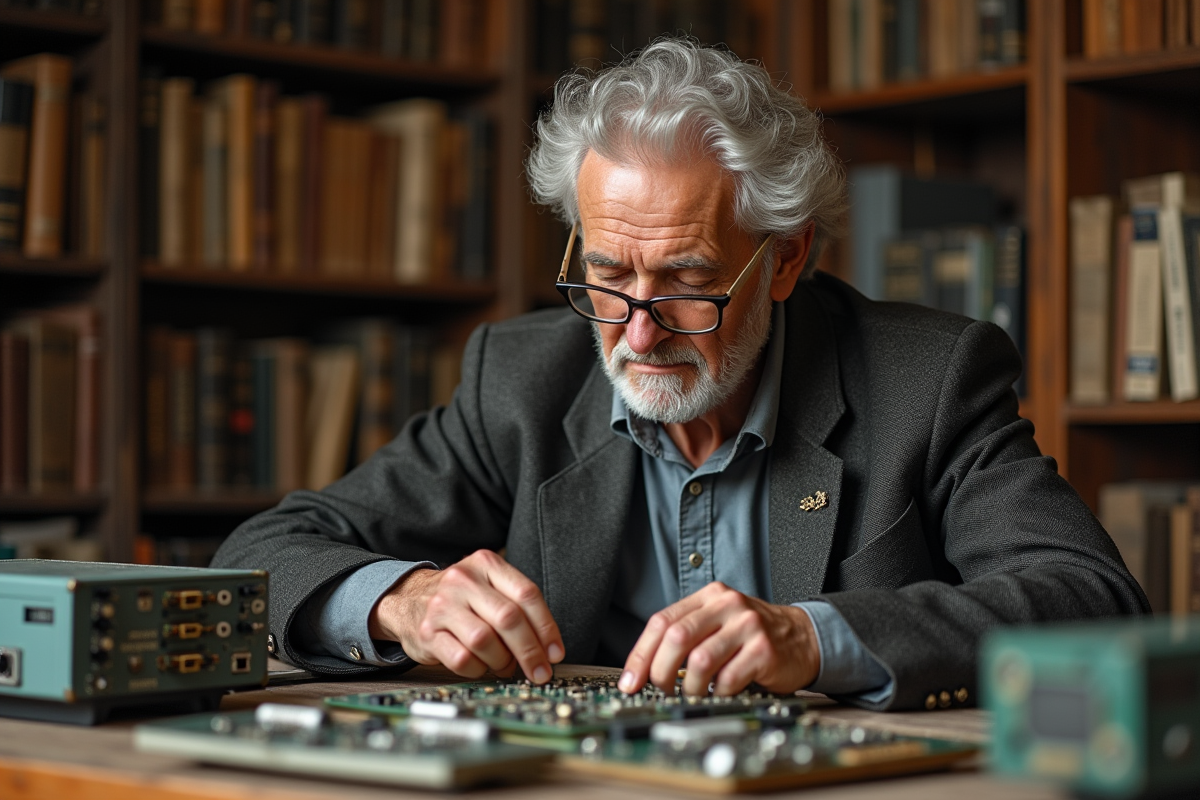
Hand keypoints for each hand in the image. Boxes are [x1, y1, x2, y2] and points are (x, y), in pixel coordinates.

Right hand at [368, 550, 564, 682]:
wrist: (407, 599)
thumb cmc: (460, 598)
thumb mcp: (487, 584)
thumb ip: (516, 605)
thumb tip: (548, 648)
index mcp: (486, 563)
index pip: (527, 595)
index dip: (547, 628)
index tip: (555, 653)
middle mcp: (463, 580)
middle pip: (509, 618)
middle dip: (530, 651)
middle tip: (540, 671)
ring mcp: (442, 606)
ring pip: (485, 641)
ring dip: (502, 661)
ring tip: (505, 665)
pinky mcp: (427, 633)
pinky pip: (463, 659)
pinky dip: (479, 669)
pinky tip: (481, 666)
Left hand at [618, 582, 819, 696]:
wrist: (803, 637)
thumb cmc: (752, 635)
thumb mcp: (718, 622)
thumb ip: (685, 634)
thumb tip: (643, 670)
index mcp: (709, 597)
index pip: (661, 621)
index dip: (640, 654)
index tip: (630, 681)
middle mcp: (727, 605)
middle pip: (676, 638)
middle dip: (660, 671)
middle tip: (661, 689)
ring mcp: (747, 626)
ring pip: (700, 660)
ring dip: (689, 686)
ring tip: (694, 692)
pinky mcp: (764, 650)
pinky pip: (728, 678)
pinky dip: (717, 692)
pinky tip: (721, 691)